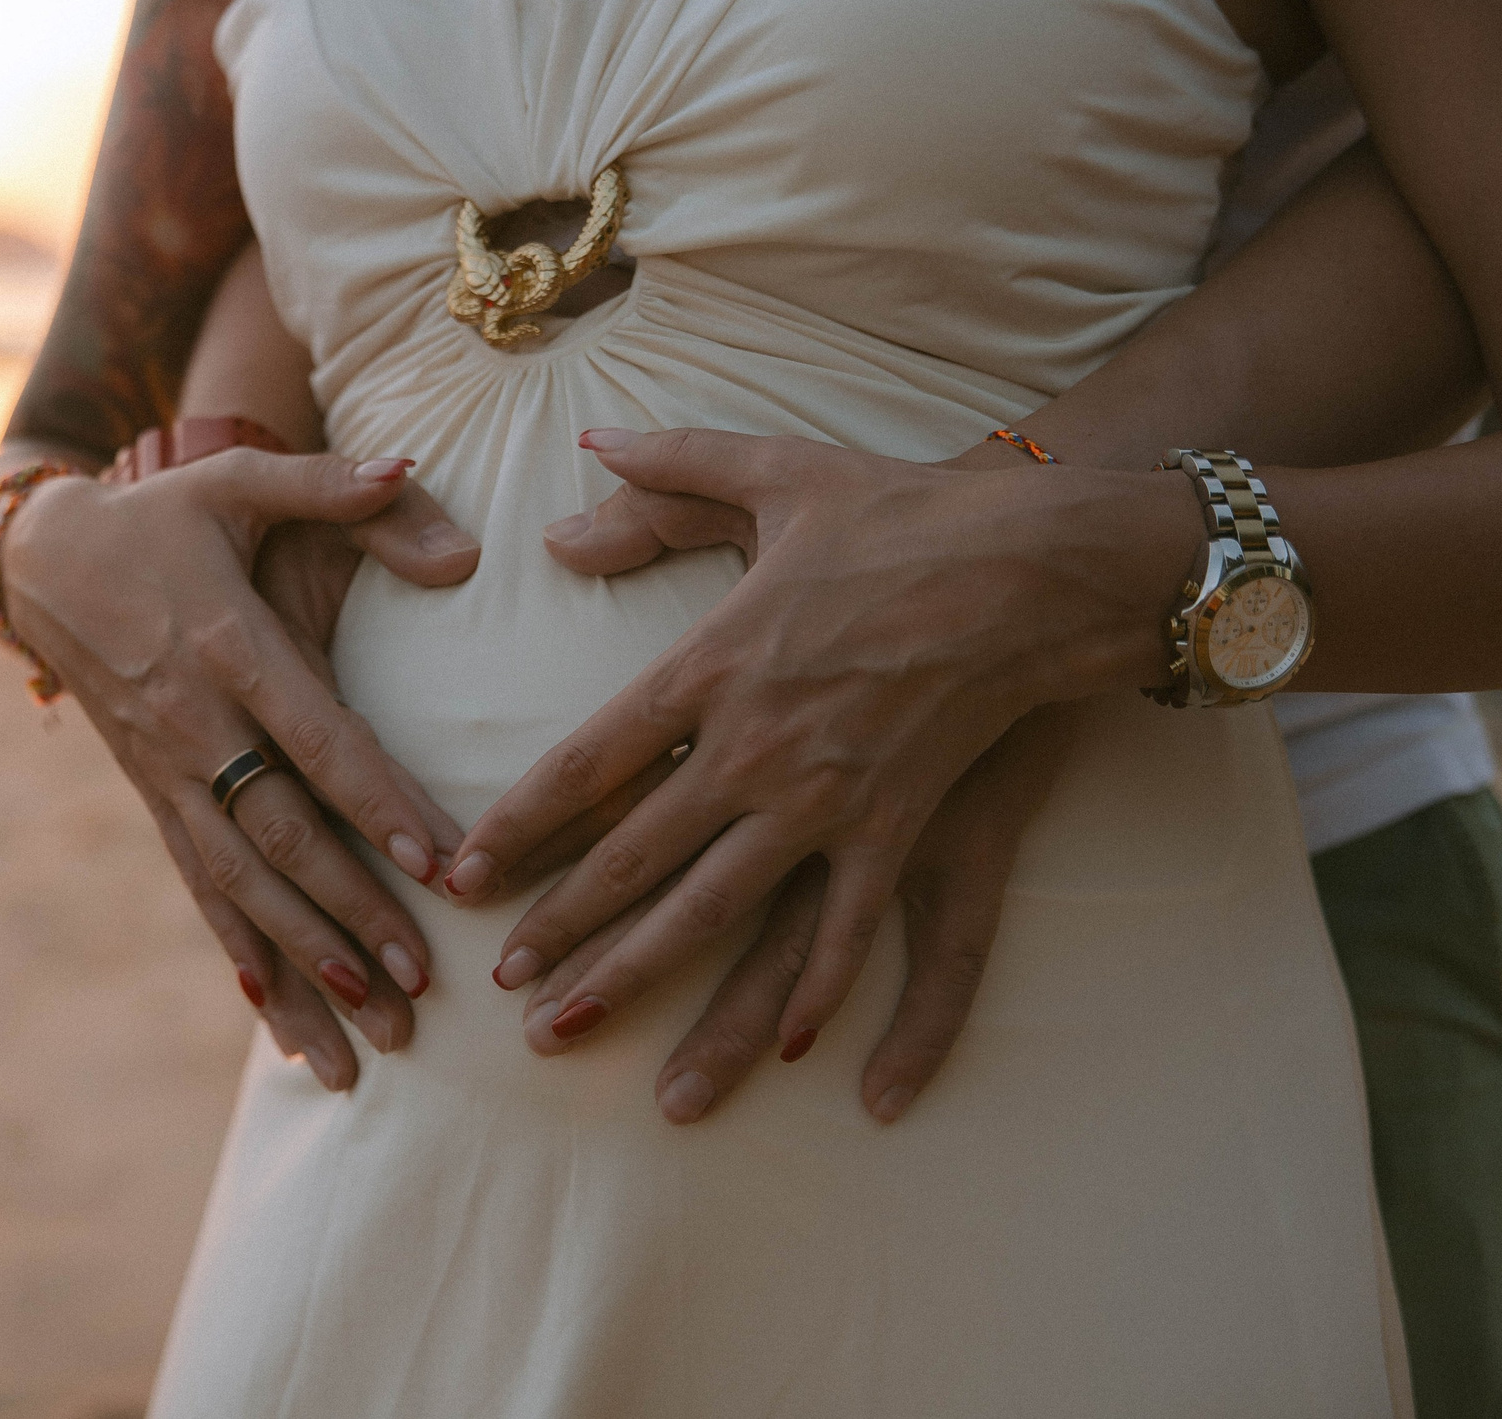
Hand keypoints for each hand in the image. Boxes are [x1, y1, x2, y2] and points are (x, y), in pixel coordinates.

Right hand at [2, 448, 477, 1087]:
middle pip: (280, 833)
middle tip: (419, 983)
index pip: (315, 735)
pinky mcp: (153, 799)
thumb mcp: (239, 479)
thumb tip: (416, 472)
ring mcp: (168, 772)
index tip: (437, 864)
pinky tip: (283, 1030)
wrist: (42, 562)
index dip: (375, 799)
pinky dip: (245, 961)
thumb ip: (334, 484)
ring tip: (367, 1040)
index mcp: (230, 645)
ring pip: (239, 885)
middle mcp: (195, 724)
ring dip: (304, 963)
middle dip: (350, 913)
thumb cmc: (163, 513)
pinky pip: (201, 891)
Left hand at [463, 428, 1190, 1068]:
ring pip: (713, 910)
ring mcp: (826, 797)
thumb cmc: (902, 511)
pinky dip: (818, 993)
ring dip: (641, 973)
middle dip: (560, 926)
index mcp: (708, 664)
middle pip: (632, 858)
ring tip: (580, 1023)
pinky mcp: (899, 827)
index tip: (464, 874)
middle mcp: (752, 745)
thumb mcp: (773, 471)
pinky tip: (785, 1049)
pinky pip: (849, 929)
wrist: (1036, 559)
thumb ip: (668, 470)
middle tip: (502, 985)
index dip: (517, 826)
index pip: (584, 763)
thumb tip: (585, 451)